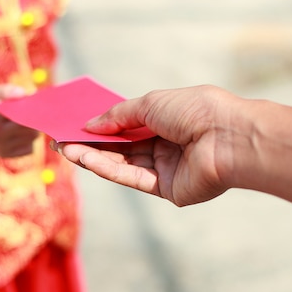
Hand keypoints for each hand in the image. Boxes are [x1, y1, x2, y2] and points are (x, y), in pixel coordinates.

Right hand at [0, 84, 38, 157]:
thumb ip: (7, 91)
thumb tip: (24, 94)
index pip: (22, 117)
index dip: (33, 112)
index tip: (40, 106)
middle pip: (31, 130)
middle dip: (36, 120)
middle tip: (38, 112)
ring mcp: (1, 147)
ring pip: (32, 139)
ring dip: (34, 130)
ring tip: (25, 121)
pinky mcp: (5, 155)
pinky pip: (29, 149)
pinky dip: (29, 140)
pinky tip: (21, 132)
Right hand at [54, 85, 240, 205]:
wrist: (228, 137)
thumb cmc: (195, 110)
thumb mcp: (150, 103)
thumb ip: (118, 115)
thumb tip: (90, 124)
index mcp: (168, 119)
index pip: (129, 123)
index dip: (103, 124)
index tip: (77, 125)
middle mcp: (167, 143)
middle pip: (123, 146)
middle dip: (93, 143)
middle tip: (63, 140)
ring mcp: (167, 168)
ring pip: (124, 163)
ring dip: (94, 156)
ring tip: (66, 149)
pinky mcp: (168, 189)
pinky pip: (133, 178)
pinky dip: (109, 168)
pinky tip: (86, 159)